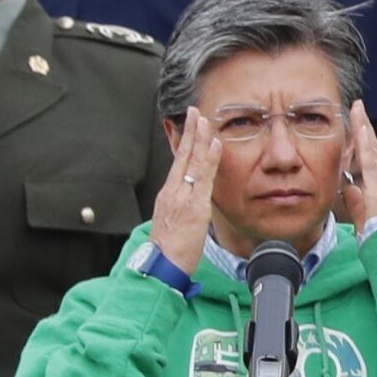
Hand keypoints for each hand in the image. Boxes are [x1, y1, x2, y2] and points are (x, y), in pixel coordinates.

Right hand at [150, 109, 217, 273]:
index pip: (177, 162)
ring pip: (192, 162)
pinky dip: (209, 160)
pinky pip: (203, 178)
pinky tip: (214, 145)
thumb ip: (181, 207)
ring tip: (206, 121)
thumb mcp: (172, 222)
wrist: (162, 265)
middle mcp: (173, 191)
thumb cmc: (169, 250)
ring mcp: (183, 197)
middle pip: (182, 156)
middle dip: (190, 133)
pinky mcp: (193, 206)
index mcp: (168, 194)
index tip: (188, 126)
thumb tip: (191, 202)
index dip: (183, 143)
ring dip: (200, 139)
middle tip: (195, 111)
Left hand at [337, 107, 376, 229]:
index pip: (370, 160)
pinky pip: (370, 159)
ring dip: (364, 128)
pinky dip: (366, 142)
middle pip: (372, 149)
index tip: (357, 126)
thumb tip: (349, 189)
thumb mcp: (364, 219)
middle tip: (358, 107)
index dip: (363, 142)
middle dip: (364, 127)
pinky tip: (361, 126)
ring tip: (357, 109)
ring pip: (372, 149)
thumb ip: (356, 204)